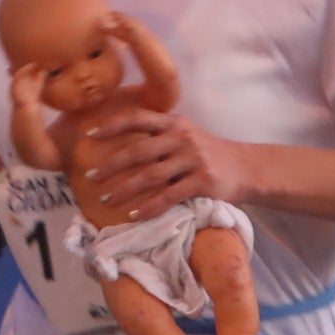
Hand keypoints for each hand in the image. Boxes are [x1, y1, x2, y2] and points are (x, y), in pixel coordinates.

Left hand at [73, 109, 238, 222]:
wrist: (246, 167)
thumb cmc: (208, 152)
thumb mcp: (186, 135)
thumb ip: (160, 134)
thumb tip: (120, 141)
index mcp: (174, 123)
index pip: (137, 118)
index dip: (112, 125)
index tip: (88, 134)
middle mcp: (182, 137)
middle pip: (139, 150)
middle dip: (111, 164)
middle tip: (90, 176)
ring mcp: (193, 159)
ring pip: (150, 175)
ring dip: (125, 188)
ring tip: (106, 199)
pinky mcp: (202, 181)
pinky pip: (169, 196)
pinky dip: (149, 207)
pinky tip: (134, 216)